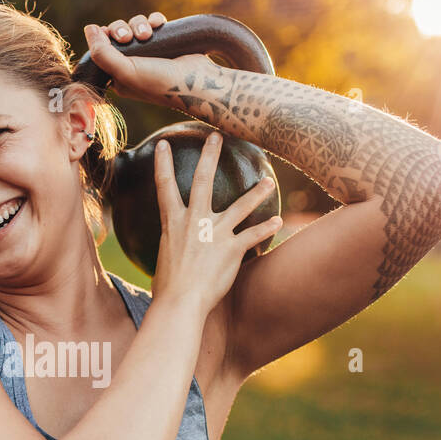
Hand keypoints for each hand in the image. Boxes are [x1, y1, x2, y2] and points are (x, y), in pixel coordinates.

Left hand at [83, 12, 180, 106]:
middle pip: (116, 35)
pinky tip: (160, 24)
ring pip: (134, 26)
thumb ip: (102, 52)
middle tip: (127, 37)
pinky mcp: (164, 42)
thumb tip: (89, 28)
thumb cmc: (160, 82)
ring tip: (148, 32)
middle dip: (121, 29)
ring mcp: (149, 53)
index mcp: (118, 77)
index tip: (109, 37)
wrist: (198, 81)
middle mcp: (132, 65)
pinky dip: (154, 20)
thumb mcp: (125, 71)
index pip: (101, 52)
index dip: (102, 39)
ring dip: (139, 24)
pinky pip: (152, 22)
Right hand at [150, 132, 283, 315]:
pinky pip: (254, 234)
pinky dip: (267, 228)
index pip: (164, 186)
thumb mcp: (164, 259)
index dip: (162, 163)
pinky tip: (278, 222)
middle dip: (210, 156)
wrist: (181, 303)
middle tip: (217, 136)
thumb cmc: (167, 288)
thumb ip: (172, 247)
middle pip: (203, 181)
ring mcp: (215, 233)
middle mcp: (195, 221)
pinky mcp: (233, 248)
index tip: (164, 143)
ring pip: (241, 205)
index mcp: (173, 223)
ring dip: (256, 192)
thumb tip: (173, 250)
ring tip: (269, 181)